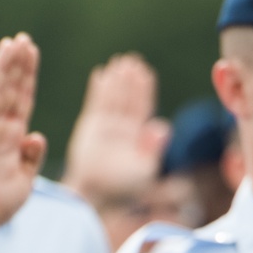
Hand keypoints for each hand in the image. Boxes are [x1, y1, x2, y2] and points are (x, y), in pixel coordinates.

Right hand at [0, 34, 46, 231]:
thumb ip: (32, 158)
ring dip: (2, 69)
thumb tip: (37, 136)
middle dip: (17, 64)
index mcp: (13, 136)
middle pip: (9, 89)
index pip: (22, 98)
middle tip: (23, 39)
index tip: (32, 51)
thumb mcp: (24, 181)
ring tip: (10, 44)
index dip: (28, 75)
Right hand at [60, 54, 169, 208]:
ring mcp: (105, 126)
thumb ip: (153, 147)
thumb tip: (162, 124)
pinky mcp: (89, 126)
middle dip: (130, 80)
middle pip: (128, 98)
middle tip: (133, 60)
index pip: (143, 107)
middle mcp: (121, 128)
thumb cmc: (121, 187)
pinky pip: (94, 103)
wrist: (95, 192)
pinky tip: (100, 73)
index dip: (145, 90)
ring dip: (116, 79)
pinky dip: (97, 89)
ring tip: (118, 61)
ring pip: (112, 97)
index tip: (147, 72)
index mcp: (136, 136)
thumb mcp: (145, 169)